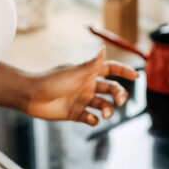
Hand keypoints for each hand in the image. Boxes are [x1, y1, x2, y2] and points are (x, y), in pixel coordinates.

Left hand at [23, 48, 137, 125]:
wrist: (31, 97)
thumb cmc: (51, 81)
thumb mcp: (74, 72)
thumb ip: (91, 64)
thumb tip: (104, 48)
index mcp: (88, 73)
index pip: (110, 69)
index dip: (124, 71)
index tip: (136, 75)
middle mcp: (87, 86)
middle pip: (110, 89)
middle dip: (118, 94)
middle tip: (120, 100)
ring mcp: (82, 100)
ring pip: (103, 105)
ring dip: (108, 109)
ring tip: (105, 112)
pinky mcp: (76, 114)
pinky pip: (91, 118)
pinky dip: (94, 120)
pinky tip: (91, 119)